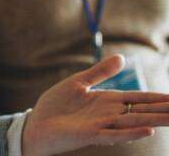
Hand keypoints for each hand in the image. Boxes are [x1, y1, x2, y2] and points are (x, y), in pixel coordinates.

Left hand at [22, 55, 168, 155]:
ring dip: (156, 120)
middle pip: (143, 111)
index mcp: (108, 101)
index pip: (140, 98)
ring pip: (135, 122)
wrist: (36, 123)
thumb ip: (100, 72)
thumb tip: (122, 58)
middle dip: (164, 110)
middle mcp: (110, 114)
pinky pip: (114, 134)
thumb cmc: (56, 106)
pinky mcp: (90, 134)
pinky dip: (131, 132)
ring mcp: (101, 125)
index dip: (159, 98)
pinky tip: (148, 130)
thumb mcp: (79, 82)